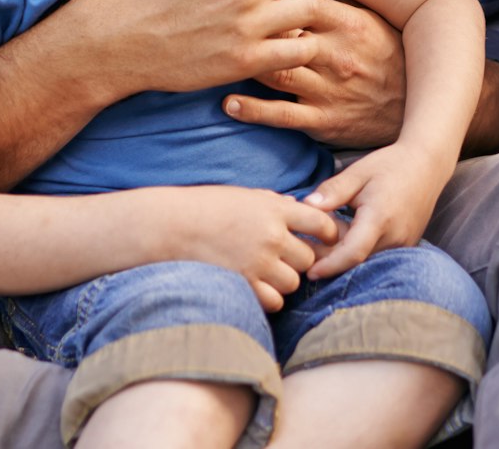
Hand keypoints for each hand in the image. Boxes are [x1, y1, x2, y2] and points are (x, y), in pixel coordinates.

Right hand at [156, 187, 338, 311]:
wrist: (171, 225)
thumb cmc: (205, 206)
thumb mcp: (244, 195)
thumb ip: (273, 203)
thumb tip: (297, 207)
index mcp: (274, 208)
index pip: (321, 222)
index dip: (327, 233)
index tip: (322, 238)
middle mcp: (272, 235)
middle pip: (308, 258)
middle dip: (299, 260)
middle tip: (283, 258)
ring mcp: (259, 262)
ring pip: (293, 282)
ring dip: (284, 280)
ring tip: (265, 273)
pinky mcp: (245, 284)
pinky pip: (275, 301)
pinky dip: (270, 298)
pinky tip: (257, 287)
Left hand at [221, 0, 405, 147]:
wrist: (416, 109)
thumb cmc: (384, 55)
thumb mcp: (368, 21)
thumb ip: (332, 0)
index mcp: (348, 24)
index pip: (301, 0)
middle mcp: (337, 55)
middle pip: (282, 33)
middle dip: (249, 26)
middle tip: (216, 20)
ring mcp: (329, 90)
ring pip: (277, 72)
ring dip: (244, 63)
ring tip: (214, 56)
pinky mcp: (323, 121)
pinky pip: (282, 115)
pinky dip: (252, 110)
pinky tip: (227, 102)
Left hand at [301, 142, 448, 279]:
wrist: (427, 165)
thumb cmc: (391, 165)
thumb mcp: (357, 172)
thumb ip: (332, 190)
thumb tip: (306, 206)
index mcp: (380, 218)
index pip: (353, 253)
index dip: (330, 265)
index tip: (310, 271)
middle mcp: (395, 237)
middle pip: (356, 260)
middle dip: (330, 258)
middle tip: (306, 246)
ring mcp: (403, 244)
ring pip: (367, 259)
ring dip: (344, 253)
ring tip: (326, 233)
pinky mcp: (405, 245)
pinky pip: (378, 254)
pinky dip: (359, 249)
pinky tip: (346, 231)